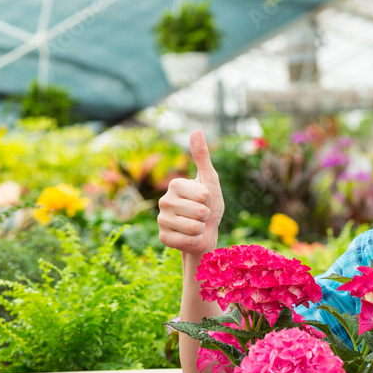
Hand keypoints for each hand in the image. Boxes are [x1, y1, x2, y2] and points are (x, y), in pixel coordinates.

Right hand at [157, 129, 223, 255]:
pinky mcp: (163, 238)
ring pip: (194, 228)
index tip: (205, 200)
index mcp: (175, 184)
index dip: (210, 200)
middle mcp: (164, 200)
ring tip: (197, 226)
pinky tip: (190, 237)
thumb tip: (196, 130)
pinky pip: (187, 241)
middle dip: (207, 216)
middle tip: (201, 216)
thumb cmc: (209, 206)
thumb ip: (202, 157)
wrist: (205, 233)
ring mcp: (161, 220)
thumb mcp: (210, 180)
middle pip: (199, 212)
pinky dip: (195, 241)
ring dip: (201, 229)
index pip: (203, 195)